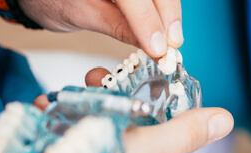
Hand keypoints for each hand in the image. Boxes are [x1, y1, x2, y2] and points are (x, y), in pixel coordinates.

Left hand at [18, 0, 182, 57]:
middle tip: (172, 45)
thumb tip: (151, 45)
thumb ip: (116, 25)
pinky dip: (163, 7)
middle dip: (167, 14)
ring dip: (169, 12)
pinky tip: (165, 26)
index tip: (158, 48)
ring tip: (171, 39)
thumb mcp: (78, 14)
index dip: (147, 21)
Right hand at [33, 68, 233, 152]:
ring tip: (58, 100)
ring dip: (72, 101)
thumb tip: (225, 119)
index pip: (156, 115)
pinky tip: (41, 113)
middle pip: (119, 113)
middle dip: (103, 92)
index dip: (144, 89)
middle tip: (88, 80)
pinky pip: (59, 130)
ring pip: (86, 118)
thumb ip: (184, 133)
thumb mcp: (150, 151)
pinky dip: (49, 116)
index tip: (125, 72)